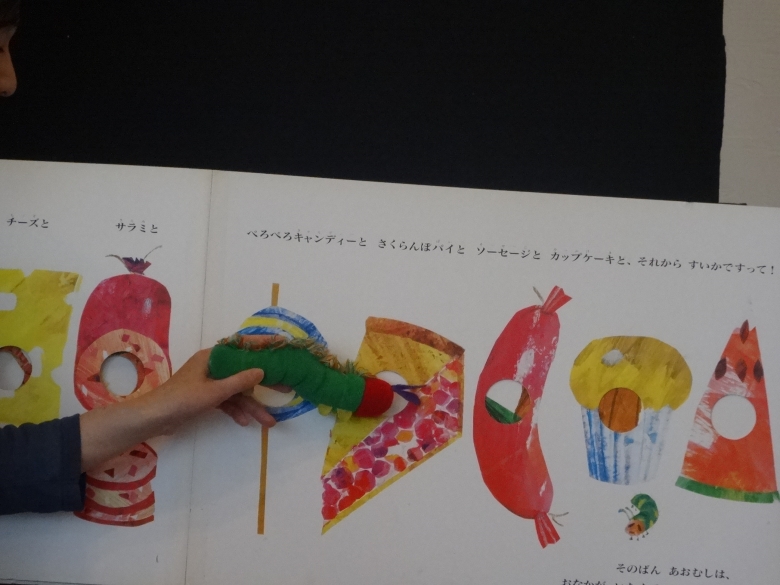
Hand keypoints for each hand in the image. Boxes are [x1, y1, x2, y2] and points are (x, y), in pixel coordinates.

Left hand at [80, 347, 280, 471]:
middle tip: (286, 387)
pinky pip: (227, 401)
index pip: (243, 345)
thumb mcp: (214, 392)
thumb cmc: (181, 400)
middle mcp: (213, 366)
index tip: (282, 343)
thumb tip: (262, 371)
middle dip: (264, 383)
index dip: (263, 344)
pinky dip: (236, 410)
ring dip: (251, 405)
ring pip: (237, 390)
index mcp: (213, 356)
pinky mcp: (205, 397)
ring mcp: (209, 382)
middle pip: (244, 370)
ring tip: (269, 421)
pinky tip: (245, 422)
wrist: (153, 419)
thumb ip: (239, 381)